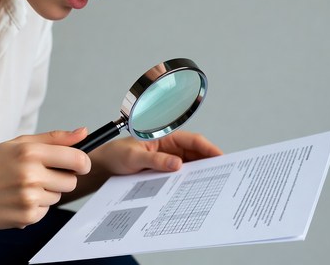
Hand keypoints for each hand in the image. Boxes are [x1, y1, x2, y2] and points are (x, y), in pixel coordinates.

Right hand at [0, 128, 89, 239]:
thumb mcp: (20, 143)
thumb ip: (55, 138)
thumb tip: (83, 132)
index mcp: (31, 152)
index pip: (77, 159)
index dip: (83, 162)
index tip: (81, 164)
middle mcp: (31, 175)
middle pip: (72, 181)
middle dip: (63, 177)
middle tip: (44, 174)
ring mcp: (28, 198)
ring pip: (59, 196)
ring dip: (48, 192)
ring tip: (26, 186)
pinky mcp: (26, 217)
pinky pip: (46, 211)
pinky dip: (38, 206)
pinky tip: (20, 198)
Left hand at [89, 130, 222, 176]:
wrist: (105, 166)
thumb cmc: (117, 154)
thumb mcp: (133, 156)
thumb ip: (154, 159)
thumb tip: (177, 164)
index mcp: (165, 137)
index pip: (193, 140)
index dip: (209, 148)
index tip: (222, 157)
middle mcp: (170, 148)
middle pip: (196, 154)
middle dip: (210, 163)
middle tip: (224, 176)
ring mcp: (168, 160)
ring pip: (190, 166)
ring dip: (201, 174)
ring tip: (213, 186)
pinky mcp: (164, 171)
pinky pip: (180, 176)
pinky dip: (188, 182)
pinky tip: (194, 191)